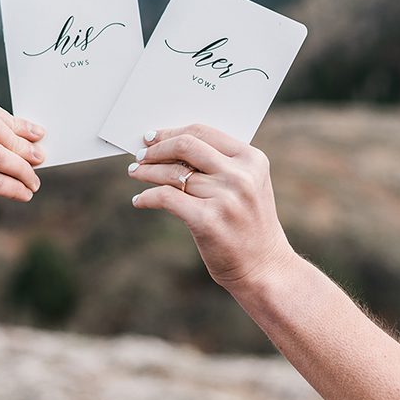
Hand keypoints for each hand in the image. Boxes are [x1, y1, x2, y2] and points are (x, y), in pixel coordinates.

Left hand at [128, 124, 294, 290]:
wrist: (264, 267)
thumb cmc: (247, 223)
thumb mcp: (246, 186)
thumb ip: (218, 164)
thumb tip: (169, 147)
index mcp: (252, 159)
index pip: (202, 132)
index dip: (171, 133)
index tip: (152, 138)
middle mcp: (241, 175)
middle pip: (185, 145)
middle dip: (156, 149)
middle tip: (140, 156)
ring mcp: (226, 197)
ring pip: (172, 173)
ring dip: (146, 172)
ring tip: (135, 173)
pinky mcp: (207, 220)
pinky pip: (165, 197)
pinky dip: (146, 197)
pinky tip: (138, 200)